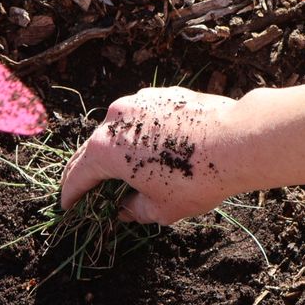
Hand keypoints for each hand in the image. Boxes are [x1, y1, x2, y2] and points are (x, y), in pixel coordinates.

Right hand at [59, 87, 243, 225]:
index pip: (78, 175)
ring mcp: (138, 100)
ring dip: (115, 147)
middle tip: (85, 189)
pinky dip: (140, 133)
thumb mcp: (161, 209)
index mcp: (106, 149)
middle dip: (88, 171)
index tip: (68, 207)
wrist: (236, 140)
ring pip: (118, 128)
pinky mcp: (161, 93)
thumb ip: (133, 211)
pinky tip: (154, 147)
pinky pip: (142, 117)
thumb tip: (123, 209)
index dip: (71, 195)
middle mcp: (115, 119)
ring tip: (122, 166)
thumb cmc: (196, 179)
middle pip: (92, 148)